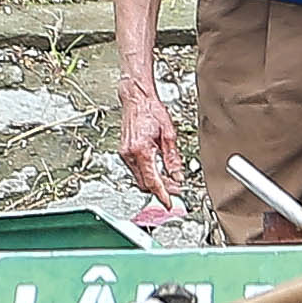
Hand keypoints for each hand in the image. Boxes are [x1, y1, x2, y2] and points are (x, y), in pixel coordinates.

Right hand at [117, 83, 185, 203]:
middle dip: (160, 189)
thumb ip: (172, 158)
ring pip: (140, 178)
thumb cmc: (151, 110)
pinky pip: (136, 170)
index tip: (169, 204)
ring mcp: (124, 154)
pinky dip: (148, 173)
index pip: (152, 180)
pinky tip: (158, 170)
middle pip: (145, 183)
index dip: (162, 195)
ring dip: (154, 182)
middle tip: (176, 189)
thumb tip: (177, 176)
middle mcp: (130, 154)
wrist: (136, 98)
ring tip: (170, 179)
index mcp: (141, 150)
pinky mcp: (124, 152)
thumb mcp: (168, 134)